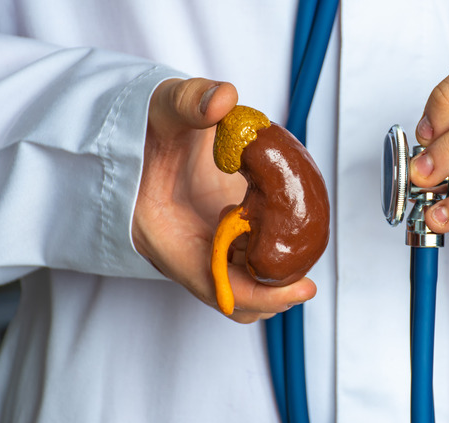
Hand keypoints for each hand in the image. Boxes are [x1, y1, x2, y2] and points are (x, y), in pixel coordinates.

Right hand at [132, 78, 316, 322]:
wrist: (141, 128)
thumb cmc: (147, 124)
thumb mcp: (164, 107)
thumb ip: (190, 100)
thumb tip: (225, 99)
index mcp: (164, 235)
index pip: (214, 284)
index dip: (260, 293)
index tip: (302, 287)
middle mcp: (183, 250)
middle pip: (233, 297)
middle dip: (272, 293)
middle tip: (306, 278)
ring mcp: (202, 245)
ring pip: (243, 283)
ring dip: (274, 275)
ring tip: (299, 247)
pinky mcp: (218, 235)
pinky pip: (248, 259)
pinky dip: (272, 252)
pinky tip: (289, 226)